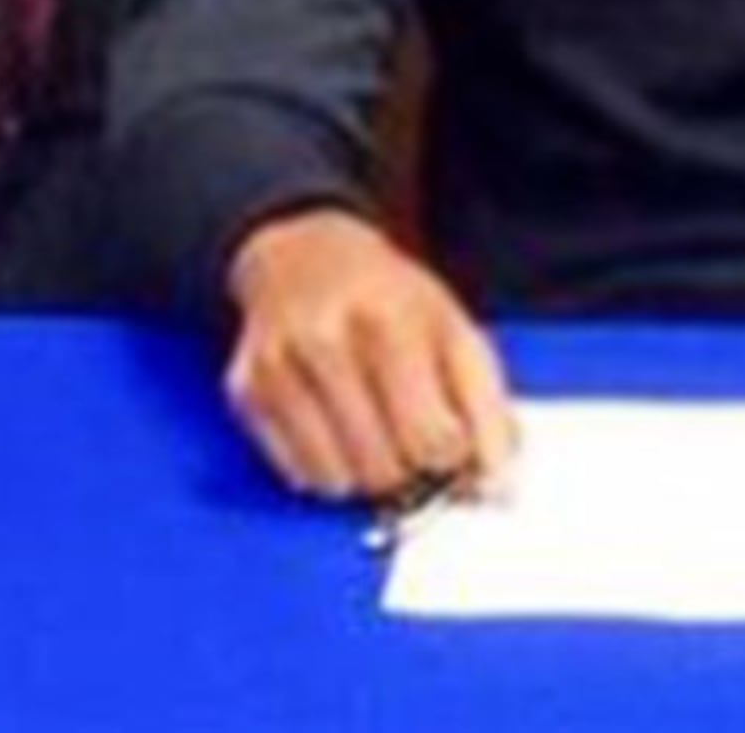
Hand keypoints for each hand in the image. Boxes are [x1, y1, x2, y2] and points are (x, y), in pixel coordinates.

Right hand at [221, 210, 515, 501]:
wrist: (305, 257)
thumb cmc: (391, 301)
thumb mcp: (455, 331)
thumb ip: (486, 408)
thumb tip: (498, 486)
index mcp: (393, 321)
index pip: (433, 438)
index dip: (454, 458)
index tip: (453, 444)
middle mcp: (327, 339)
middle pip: (385, 466)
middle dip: (411, 468)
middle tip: (413, 439)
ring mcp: (280, 366)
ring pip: (339, 478)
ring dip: (367, 473)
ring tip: (375, 432)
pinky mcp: (246, 390)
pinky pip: (296, 473)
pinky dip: (325, 469)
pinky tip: (336, 430)